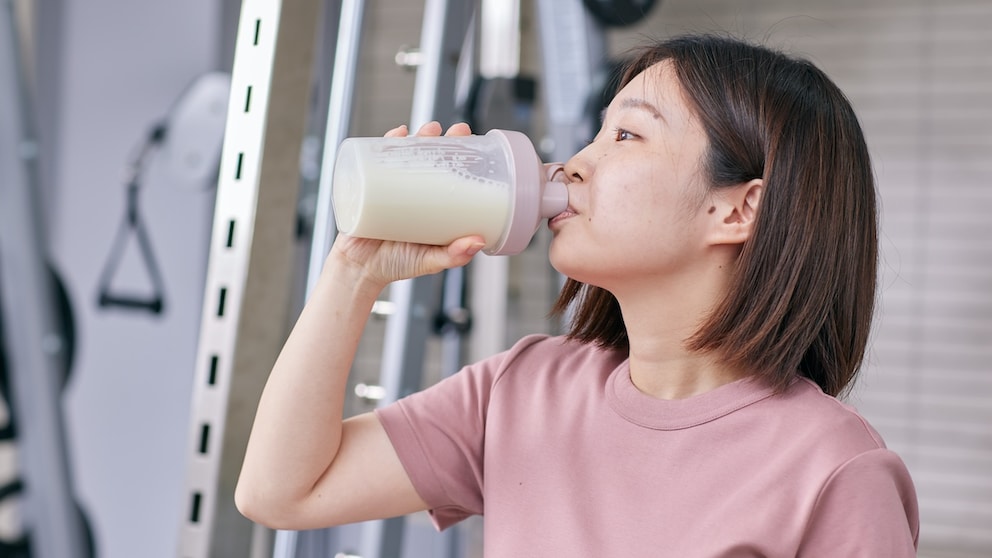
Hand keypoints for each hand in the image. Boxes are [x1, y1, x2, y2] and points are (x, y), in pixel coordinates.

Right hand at [329, 121, 484, 288]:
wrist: (358, 270)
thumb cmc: (396, 265)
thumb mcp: (430, 261)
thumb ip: (454, 256)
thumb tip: (478, 242)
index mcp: (430, 203)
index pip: (448, 173)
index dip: (462, 156)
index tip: (475, 145)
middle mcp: (411, 190)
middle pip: (429, 157)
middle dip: (444, 140)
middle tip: (457, 132)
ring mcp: (389, 185)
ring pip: (405, 154)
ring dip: (418, 136)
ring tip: (429, 130)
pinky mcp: (367, 185)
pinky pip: (375, 159)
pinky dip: (386, 143)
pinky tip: (398, 135)